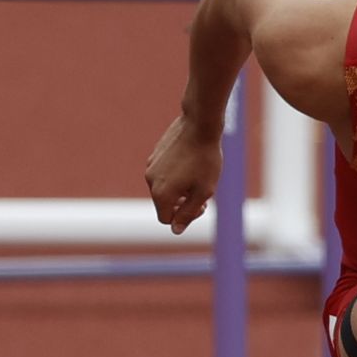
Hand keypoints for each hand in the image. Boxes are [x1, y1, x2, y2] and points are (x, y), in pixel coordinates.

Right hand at [145, 116, 222, 234]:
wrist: (199, 127)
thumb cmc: (205, 161)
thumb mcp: (203, 192)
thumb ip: (188, 213)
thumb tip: (175, 230)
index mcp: (161, 194)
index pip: (166, 219)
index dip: (185, 218)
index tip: (201, 205)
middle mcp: (150, 181)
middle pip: (164, 205)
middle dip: (182, 204)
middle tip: (203, 193)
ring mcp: (150, 167)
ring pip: (164, 189)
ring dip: (180, 190)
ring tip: (198, 176)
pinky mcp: (154, 156)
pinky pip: (164, 174)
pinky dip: (176, 176)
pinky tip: (191, 164)